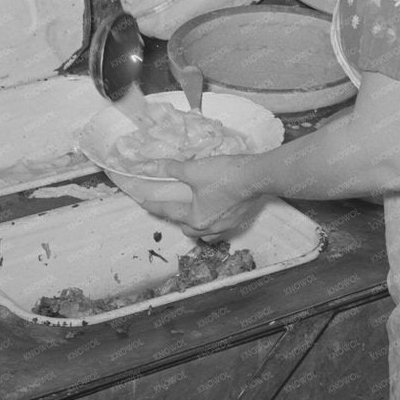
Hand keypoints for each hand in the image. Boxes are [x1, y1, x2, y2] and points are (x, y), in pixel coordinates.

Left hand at [139, 155, 262, 238]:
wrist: (257, 176)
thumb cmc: (224, 175)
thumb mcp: (193, 169)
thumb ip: (170, 169)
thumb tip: (149, 166)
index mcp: (195, 219)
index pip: (168, 211)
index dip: (153, 204)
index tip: (142, 202)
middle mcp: (209, 228)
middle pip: (187, 228)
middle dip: (178, 219)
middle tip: (173, 205)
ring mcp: (226, 226)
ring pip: (204, 233)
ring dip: (196, 225)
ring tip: (194, 212)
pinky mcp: (239, 220)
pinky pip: (219, 227)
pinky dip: (213, 221)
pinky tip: (215, 210)